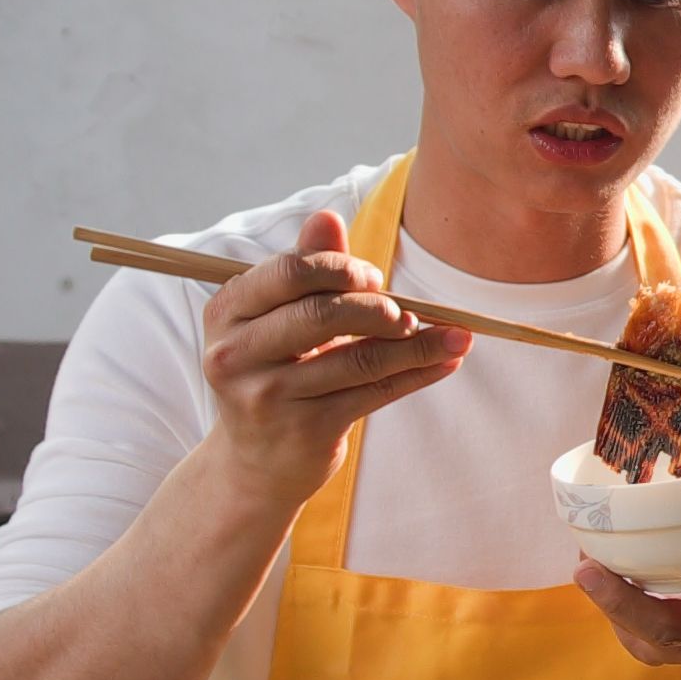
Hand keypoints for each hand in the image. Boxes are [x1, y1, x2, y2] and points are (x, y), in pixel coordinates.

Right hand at [196, 210, 467, 503]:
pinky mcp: (304, 431)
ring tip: (453, 335)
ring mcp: (268, 397)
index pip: (289, 273)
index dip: (340, 268)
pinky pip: (374, 393)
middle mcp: (236, 355)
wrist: (256, 463)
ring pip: (358, 358)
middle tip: (404, 311)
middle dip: (376, 306)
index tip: (374, 278)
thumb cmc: (276, 372)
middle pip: (322, 313)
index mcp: (227, 312)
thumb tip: (327, 217)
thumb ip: (304, 269)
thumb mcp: (279, 320)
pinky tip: (446, 361)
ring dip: (415, 344)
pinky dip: (417, 374)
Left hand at [573, 464, 680, 666]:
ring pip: (637, 634)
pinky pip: (620, 628)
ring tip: (581, 565)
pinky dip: (602, 598)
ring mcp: (676, 643)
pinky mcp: (646, 642)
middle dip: (630, 606)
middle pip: (671, 631)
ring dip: (605, 602)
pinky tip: (586, 560)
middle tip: (592, 571)